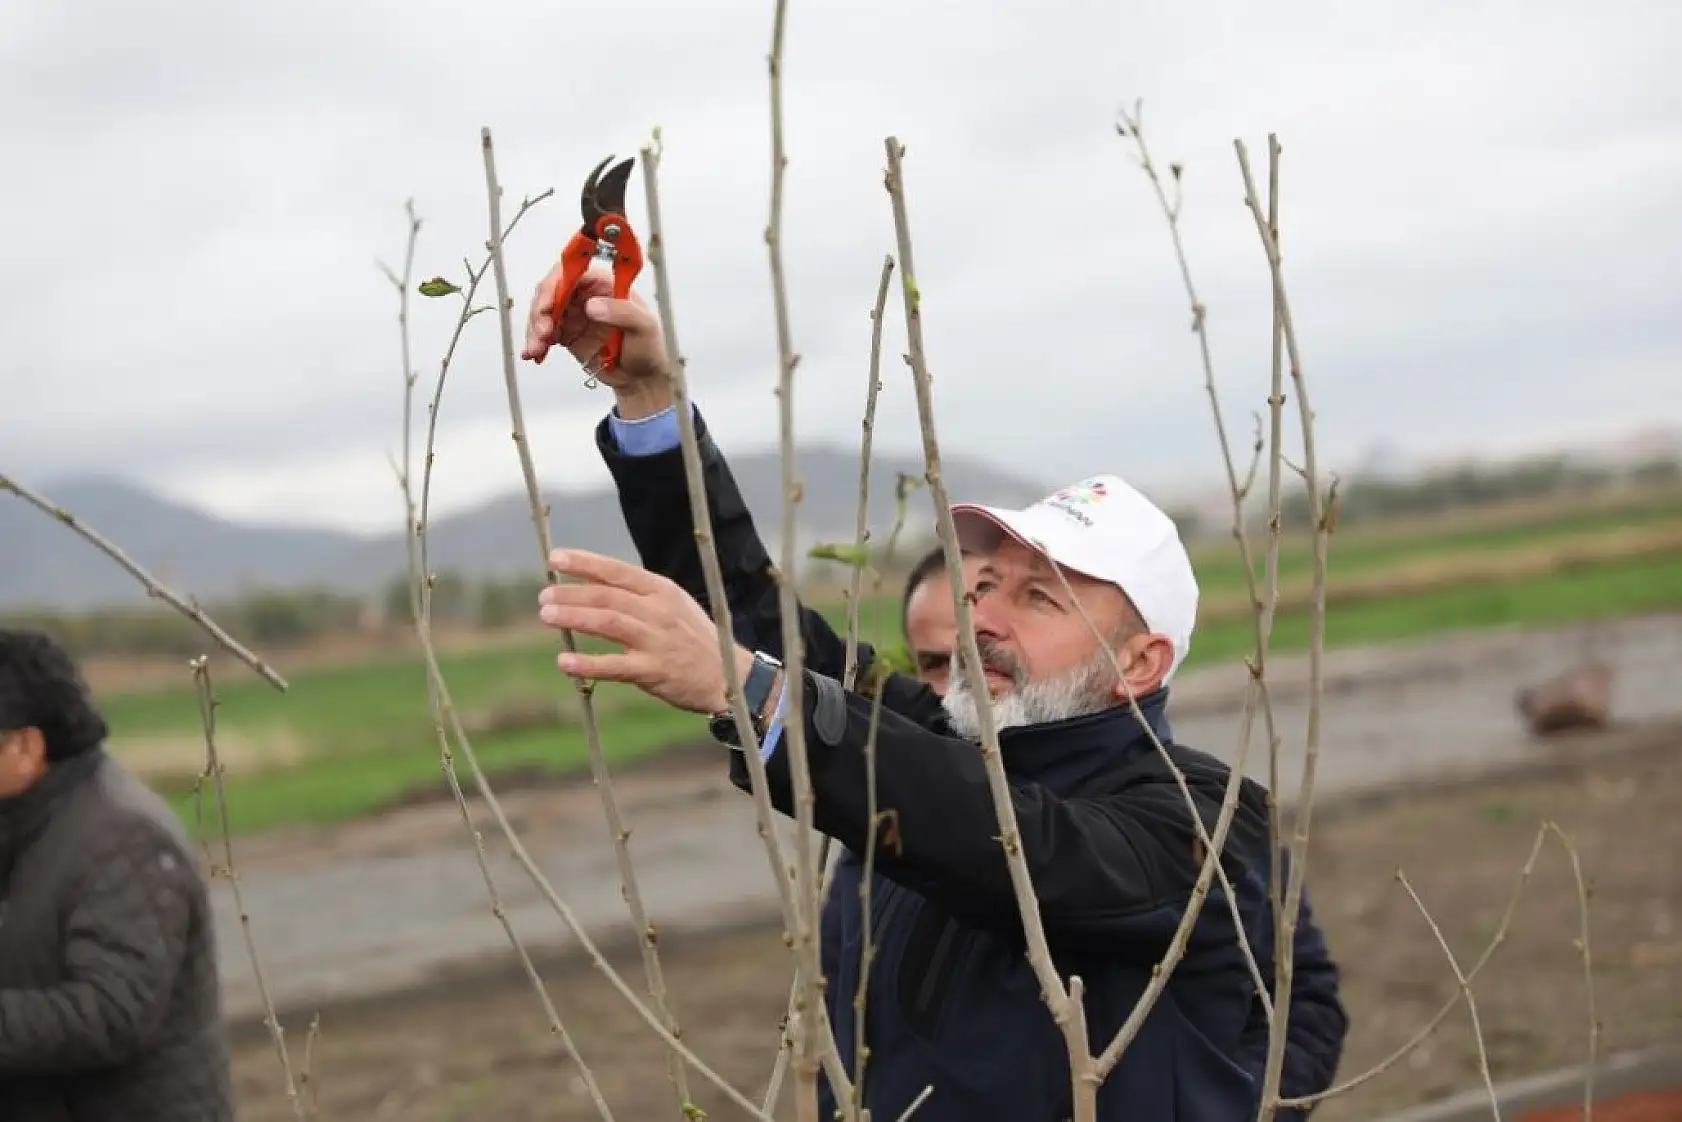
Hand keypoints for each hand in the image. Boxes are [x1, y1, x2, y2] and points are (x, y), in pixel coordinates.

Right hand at [521, 264, 670, 399]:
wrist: (640, 378)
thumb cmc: (647, 347)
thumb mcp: (643, 327)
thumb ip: (622, 313)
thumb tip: (592, 305)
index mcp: (604, 284)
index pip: (573, 272)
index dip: (555, 285)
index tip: (547, 304)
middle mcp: (586, 295)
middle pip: (552, 290)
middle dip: (540, 309)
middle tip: (542, 331)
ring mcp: (574, 314)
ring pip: (543, 312)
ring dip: (534, 328)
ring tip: (536, 349)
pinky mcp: (566, 333)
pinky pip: (544, 332)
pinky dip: (535, 341)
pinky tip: (532, 352)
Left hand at [537, 548, 748, 713]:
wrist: (730, 677)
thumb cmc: (694, 639)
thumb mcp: (674, 606)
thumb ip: (639, 595)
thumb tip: (593, 585)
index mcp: (662, 591)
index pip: (617, 571)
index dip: (584, 563)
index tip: (555, 559)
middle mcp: (658, 611)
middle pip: (607, 596)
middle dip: (571, 593)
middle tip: (542, 595)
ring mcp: (656, 640)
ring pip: (608, 622)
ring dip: (574, 617)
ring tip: (546, 615)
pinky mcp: (654, 671)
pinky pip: (615, 665)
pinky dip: (588, 663)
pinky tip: (564, 662)